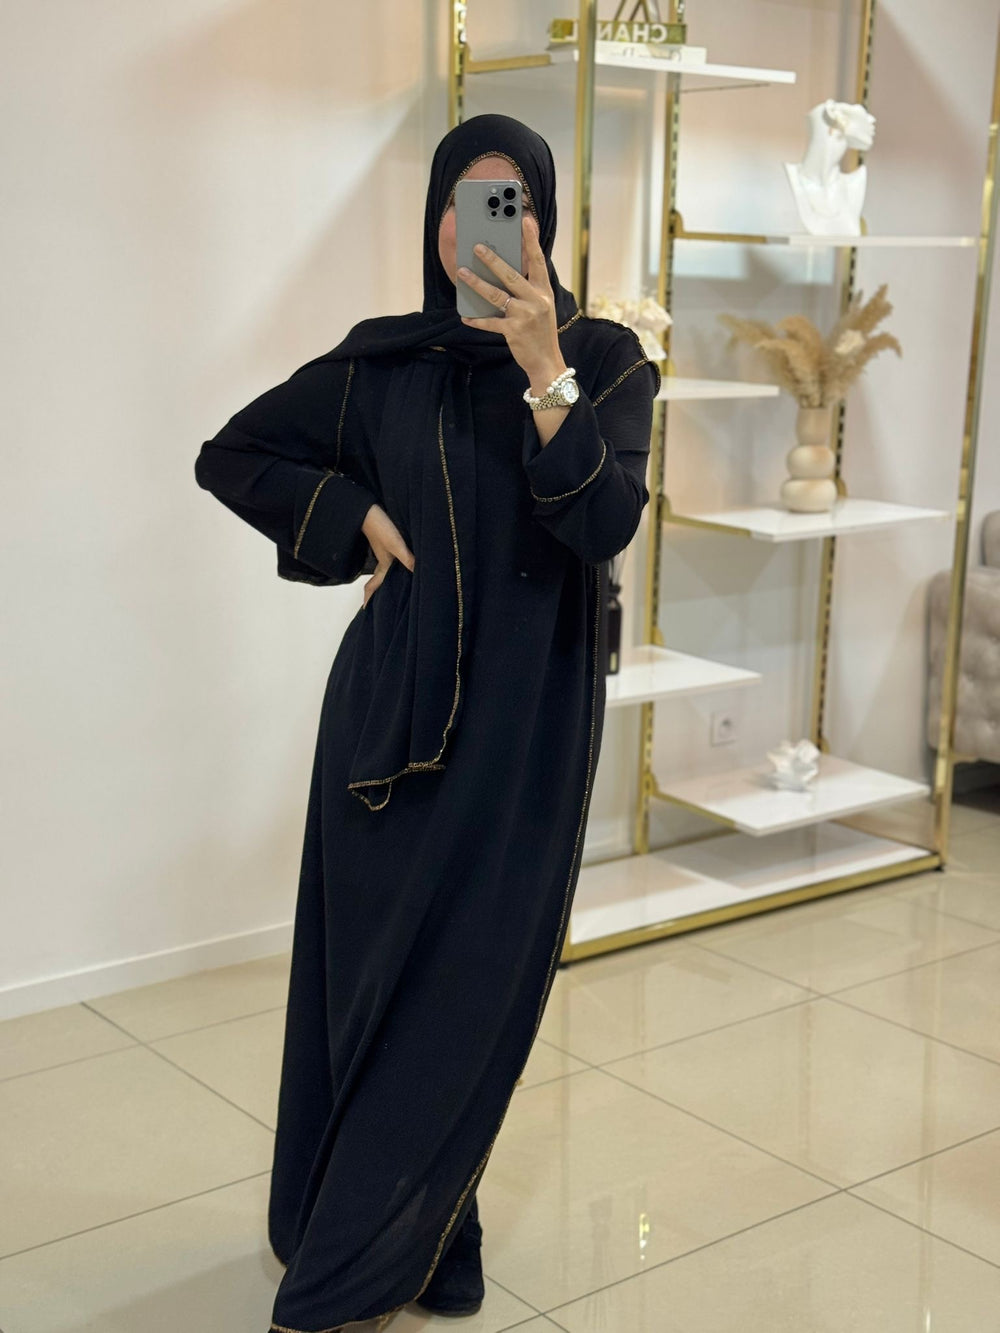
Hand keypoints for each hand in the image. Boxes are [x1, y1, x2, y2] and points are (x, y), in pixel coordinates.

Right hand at [361, 504, 414, 606]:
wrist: (368, 509)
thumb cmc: (381, 526)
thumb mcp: (396, 544)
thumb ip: (407, 559)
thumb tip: (419, 574)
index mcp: (384, 564)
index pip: (374, 585)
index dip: (369, 597)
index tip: (364, 608)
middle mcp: (383, 559)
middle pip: (380, 579)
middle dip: (377, 591)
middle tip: (378, 602)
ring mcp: (384, 550)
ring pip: (385, 569)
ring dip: (386, 578)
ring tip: (392, 586)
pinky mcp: (386, 541)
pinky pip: (391, 558)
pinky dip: (393, 565)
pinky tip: (401, 563)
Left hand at [457, 214, 565, 390]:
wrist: (546, 362)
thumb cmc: (540, 332)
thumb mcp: (541, 307)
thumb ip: (527, 290)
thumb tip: (502, 271)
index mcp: (544, 292)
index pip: (538, 261)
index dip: (531, 240)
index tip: (525, 220)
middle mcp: (536, 301)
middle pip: (512, 275)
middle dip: (493, 260)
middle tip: (477, 246)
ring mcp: (525, 316)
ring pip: (497, 295)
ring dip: (477, 283)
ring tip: (463, 273)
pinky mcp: (513, 331)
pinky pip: (490, 322)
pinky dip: (477, 319)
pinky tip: (465, 316)